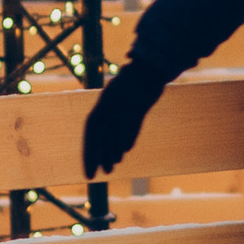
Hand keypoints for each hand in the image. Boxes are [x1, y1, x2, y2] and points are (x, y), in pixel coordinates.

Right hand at [83, 57, 165, 181]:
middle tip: (95, 176)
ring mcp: (120, 108)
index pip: (92, 134)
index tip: (89, 171)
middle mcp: (109, 108)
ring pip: (111, 134)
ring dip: (109, 152)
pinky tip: (121, 154)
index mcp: (104, 106)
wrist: (155, 66)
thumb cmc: (143, 83)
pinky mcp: (134, 109)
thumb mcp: (137, 105)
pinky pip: (123, 130)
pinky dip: (121, 142)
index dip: (89, 153)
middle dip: (96, 156)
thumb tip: (124, 148)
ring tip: (109, 169)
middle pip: (99, 137)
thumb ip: (130, 126)